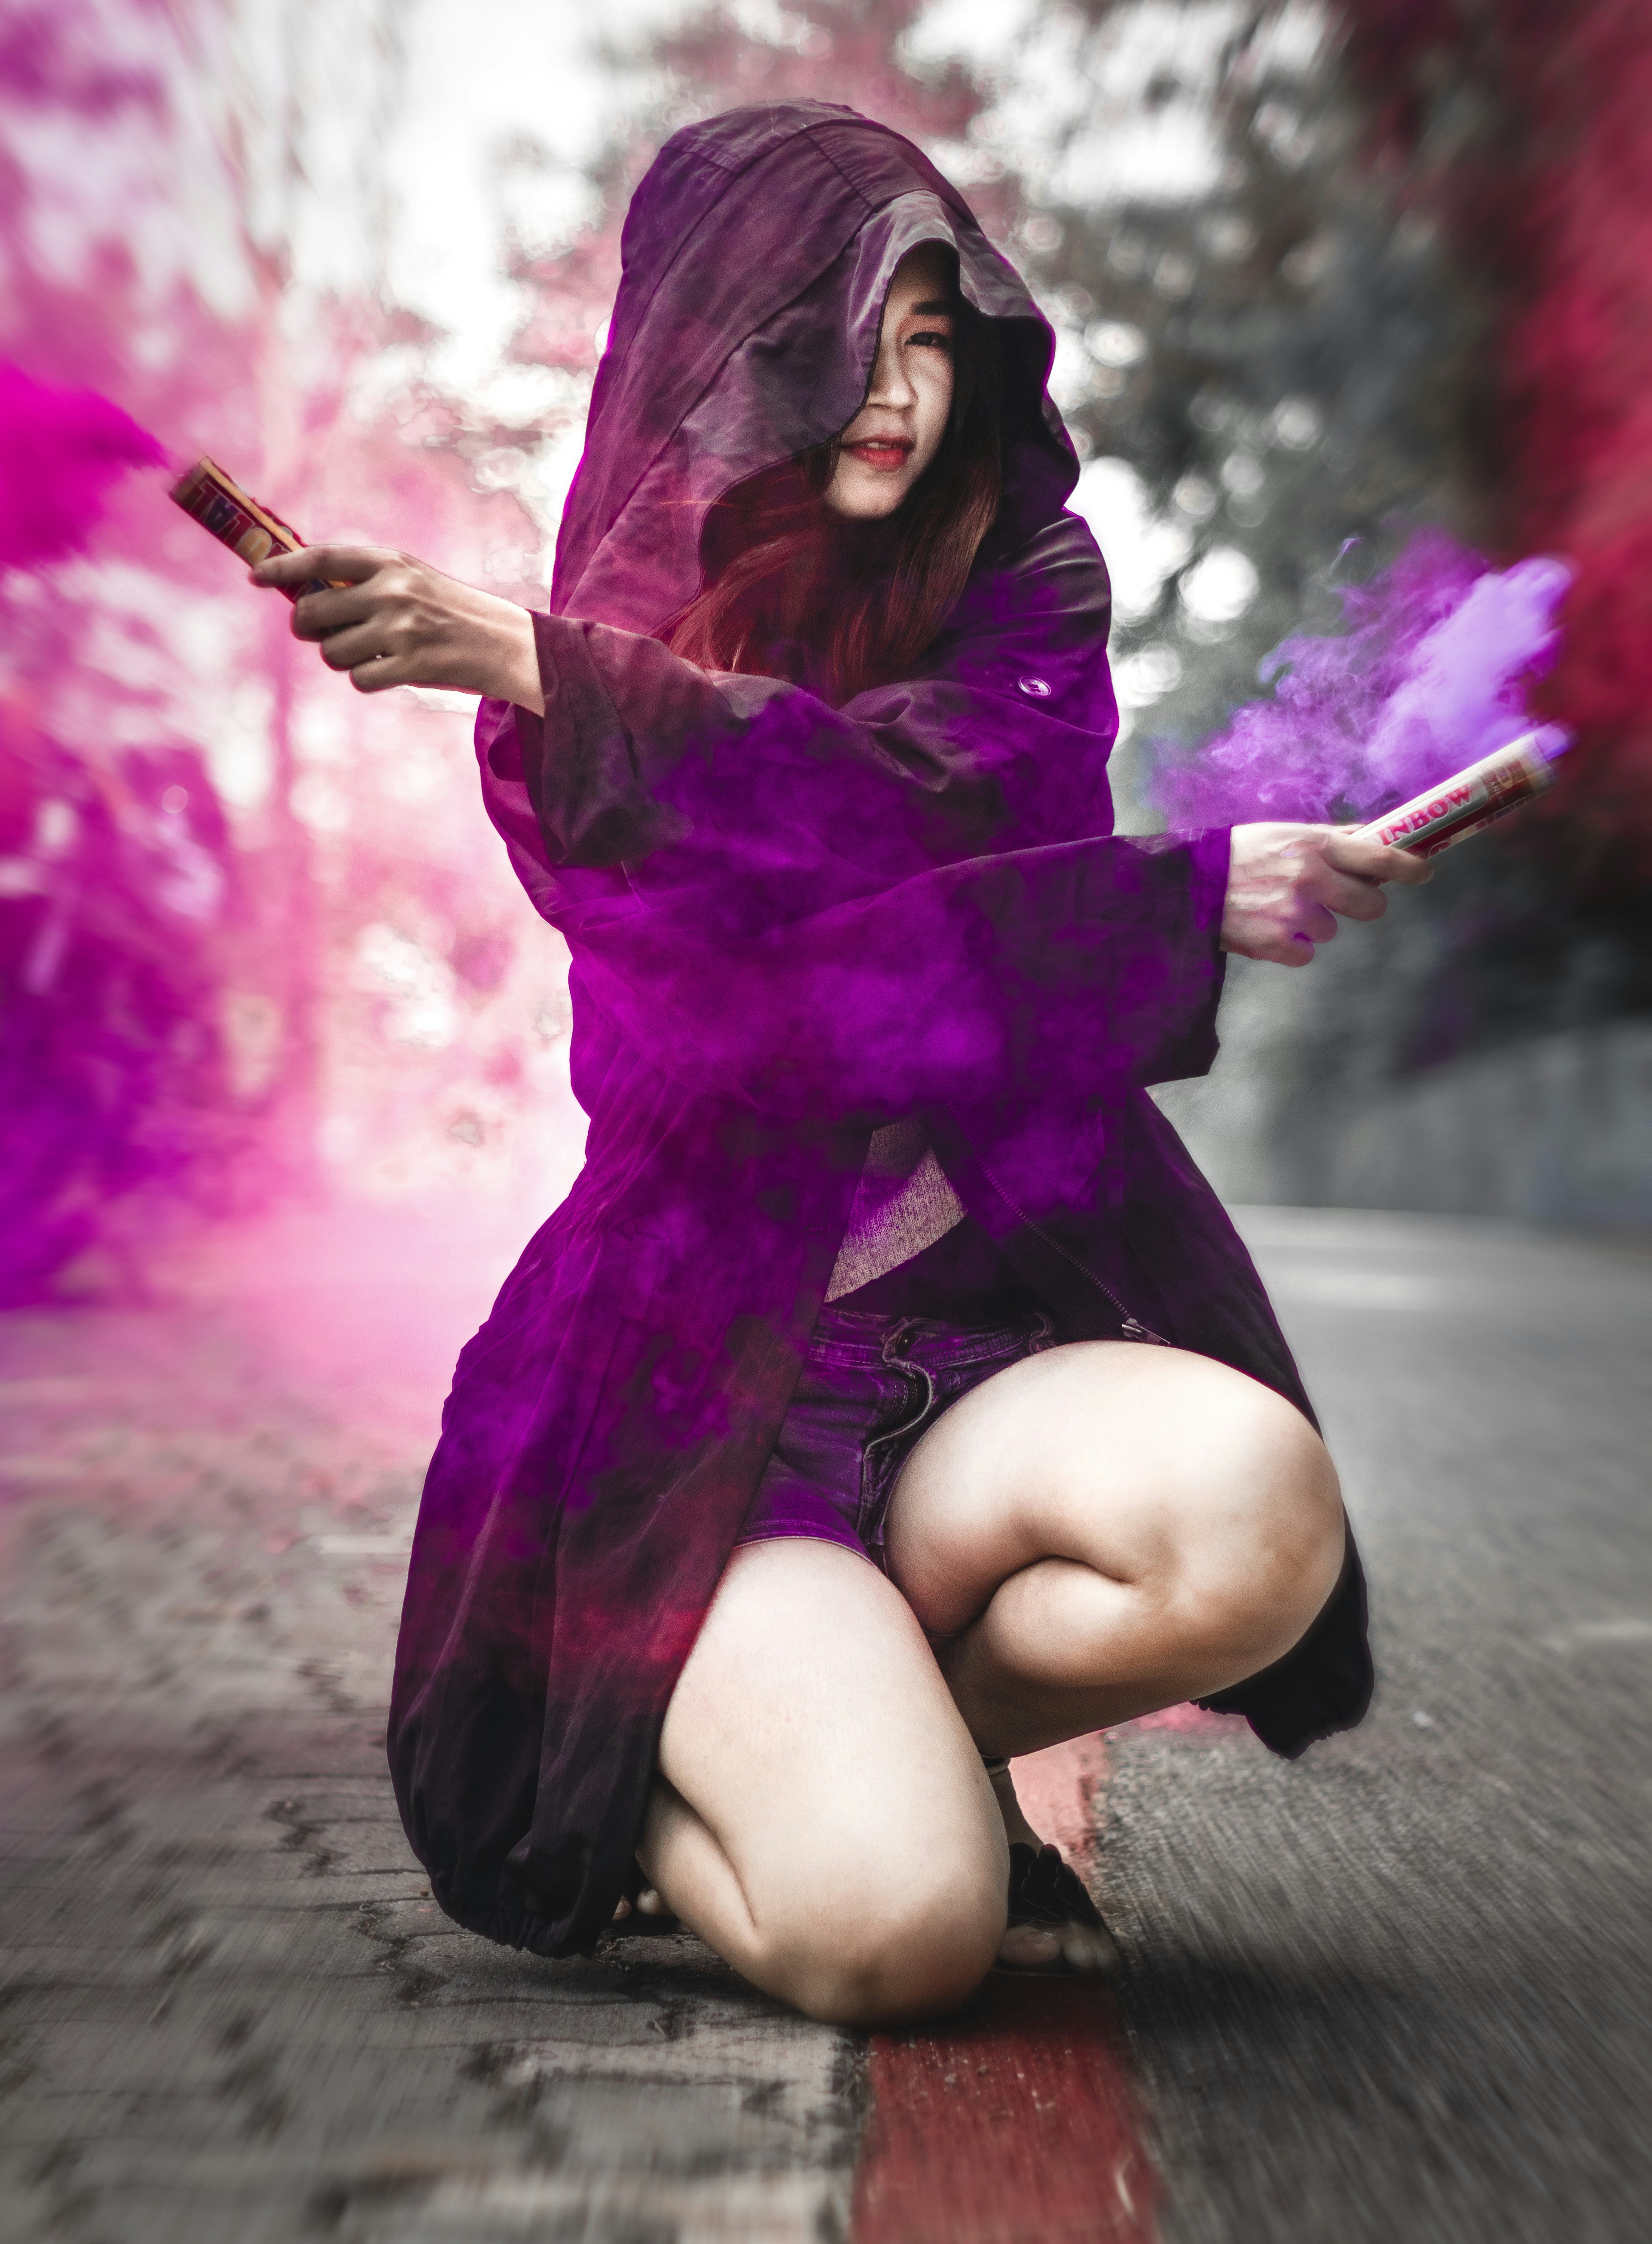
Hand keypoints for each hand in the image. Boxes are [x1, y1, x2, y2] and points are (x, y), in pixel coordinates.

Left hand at [249, 545, 543, 711]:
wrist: (507, 644)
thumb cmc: (452, 613)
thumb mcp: (413, 580)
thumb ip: (365, 582)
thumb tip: (304, 594)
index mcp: (391, 562)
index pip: (323, 558)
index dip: (284, 567)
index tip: (256, 575)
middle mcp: (391, 591)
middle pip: (313, 611)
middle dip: (308, 628)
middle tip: (320, 633)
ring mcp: (400, 629)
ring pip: (331, 652)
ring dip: (342, 658)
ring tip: (373, 653)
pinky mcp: (409, 664)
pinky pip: (359, 678)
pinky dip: (367, 679)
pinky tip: (391, 670)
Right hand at [1220, 821, 1430, 965]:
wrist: (1186, 885)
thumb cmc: (1238, 855)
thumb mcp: (1284, 833)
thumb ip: (1330, 838)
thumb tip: (1373, 836)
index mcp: (1315, 845)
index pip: (1379, 857)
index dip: (1409, 866)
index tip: (1424, 871)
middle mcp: (1310, 878)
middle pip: (1370, 905)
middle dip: (1361, 904)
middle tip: (1340, 900)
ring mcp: (1294, 914)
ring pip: (1331, 930)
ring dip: (1311, 924)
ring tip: (1276, 908)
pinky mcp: (1276, 944)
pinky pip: (1305, 953)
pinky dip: (1288, 946)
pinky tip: (1265, 927)